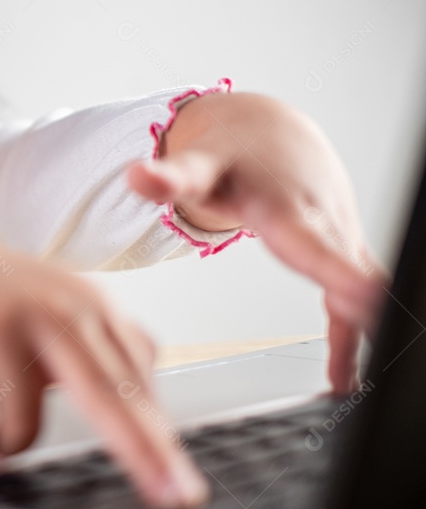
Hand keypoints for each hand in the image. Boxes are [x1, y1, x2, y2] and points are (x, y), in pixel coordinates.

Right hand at [0, 236, 209, 506]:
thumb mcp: (62, 302)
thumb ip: (110, 345)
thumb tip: (156, 406)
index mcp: (88, 305)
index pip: (135, 383)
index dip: (161, 441)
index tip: (184, 488)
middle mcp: (50, 309)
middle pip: (105, 396)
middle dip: (142, 452)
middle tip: (173, 497)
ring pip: (23, 428)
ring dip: (9, 446)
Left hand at [126, 91, 388, 391]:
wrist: (275, 133)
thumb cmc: (239, 152)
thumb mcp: (201, 163)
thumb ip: (170, 177)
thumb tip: (136, 177)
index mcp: (282, 206)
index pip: (309, 241)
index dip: (335, 268)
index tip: (363, 293)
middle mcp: (317, 222)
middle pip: (345, 265)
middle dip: (364, 297)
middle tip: (374, 327)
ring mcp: (334, 237)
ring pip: (359, 281)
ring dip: (369, 322)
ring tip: (360, 377)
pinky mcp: (339, 251)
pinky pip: (349, 297)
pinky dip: (350, 334)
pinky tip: (342, 377)